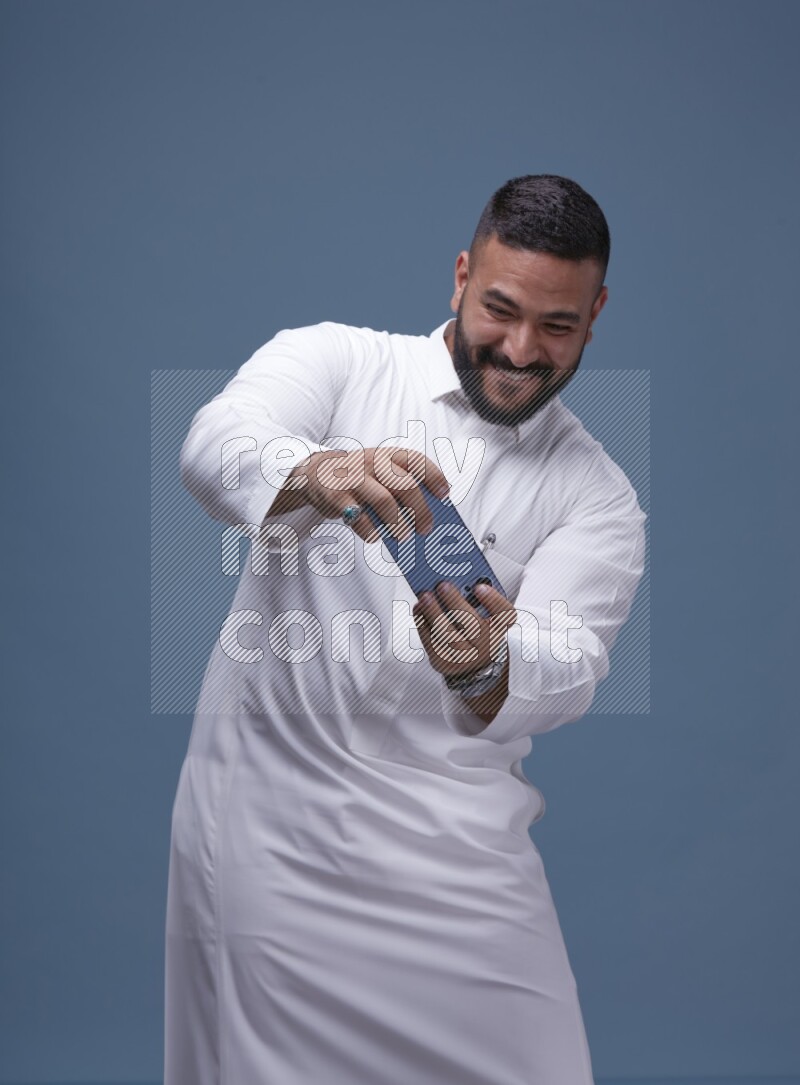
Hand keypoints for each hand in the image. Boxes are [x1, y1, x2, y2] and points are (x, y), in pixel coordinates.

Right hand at [271, 446, 449, 542]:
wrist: (315, 474)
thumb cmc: (359, 479)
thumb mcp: (378, 476)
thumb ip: (398, 489)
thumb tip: (424, 519)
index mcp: (387, 455)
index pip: (416, 460)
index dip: (433, 476)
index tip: (445, 495)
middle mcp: (372, 462)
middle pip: (405, 485)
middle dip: (419, 510)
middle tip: (426, 529)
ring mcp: (354, 477)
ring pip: (383, 501)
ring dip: (397, 523)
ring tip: (403, 537)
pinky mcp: (336, 495)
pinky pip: (358, 516)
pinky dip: (369, 530)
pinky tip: (374, 536)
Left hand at [412, 581, 516, 679]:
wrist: (473, 664)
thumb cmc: (478, 629)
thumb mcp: (485, 614)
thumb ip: (477, 598)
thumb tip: (456, 581)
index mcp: (501, 628)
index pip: (505, 615)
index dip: (493, 601)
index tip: (479, 587)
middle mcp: (487, 646)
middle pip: (473, 626)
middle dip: (455, 603)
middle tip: (442, 585)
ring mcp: (465, 658)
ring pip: (448, 635)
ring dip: (434, 613)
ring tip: (425, 596)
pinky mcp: (444, 663)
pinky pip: (431, 643)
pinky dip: (423, 624)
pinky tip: (419, 609)